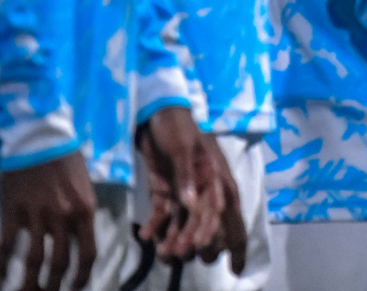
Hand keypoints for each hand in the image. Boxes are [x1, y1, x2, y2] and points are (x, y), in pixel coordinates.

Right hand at [0, 150, 96, 290]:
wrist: (38, 139)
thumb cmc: (65, 160)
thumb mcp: (84, 186)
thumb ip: (81, 212)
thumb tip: (78, 237)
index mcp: (84, 210)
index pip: (88, 254)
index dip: (82, 276)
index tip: (76, 286)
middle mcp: (63, 217)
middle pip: (60, 263)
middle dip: (55, 284)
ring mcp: (36, 216)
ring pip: (34, 260)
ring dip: (30, 282)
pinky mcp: (12, 213)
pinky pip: (6, 247)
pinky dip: (1, 265)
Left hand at [137, 107, 235, 266]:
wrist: (154, 112)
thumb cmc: (176, 124)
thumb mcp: (183, 145)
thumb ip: (187, 174)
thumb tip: (191, 203)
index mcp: (214, 176)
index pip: (221, 209)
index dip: (219, 232)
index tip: (211, 251)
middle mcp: (202, 187)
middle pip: (203, 220)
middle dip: (193, 239)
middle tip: (179, 253)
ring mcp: (183, 191)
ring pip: (183, 222)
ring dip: (175, 238)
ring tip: (162, 251)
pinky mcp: (164, 191)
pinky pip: (162, 213)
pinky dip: (155, 225)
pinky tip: (145, 235)